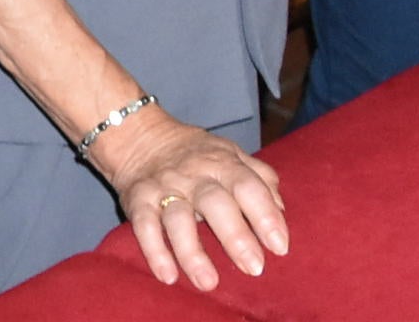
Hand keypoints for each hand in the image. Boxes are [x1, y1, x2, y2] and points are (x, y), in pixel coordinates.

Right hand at [92, 109, 288, 290]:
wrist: (140, 136)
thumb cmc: (197, 155)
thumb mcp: (231, 154)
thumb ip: (259, 177)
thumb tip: (280, 210)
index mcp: (223, 164)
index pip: (248, 186)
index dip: (266, 215)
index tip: (280, 246)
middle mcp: (194, 175)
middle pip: (215, 203)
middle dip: (235, 236)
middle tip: (254, 267)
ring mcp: (164, 188)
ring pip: (177, 218)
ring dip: (192, 252)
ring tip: (208, 282)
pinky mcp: (138, 200)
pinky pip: (144, 226)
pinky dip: (155, 251)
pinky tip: (168, 276)